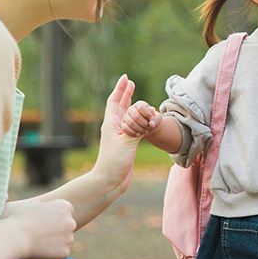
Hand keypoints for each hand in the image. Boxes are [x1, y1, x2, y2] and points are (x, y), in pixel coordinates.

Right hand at [7, 199, 75, 258]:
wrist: (14, 238)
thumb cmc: (19, 220)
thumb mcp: (33, 205)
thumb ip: (44, 207)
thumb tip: (45, 209)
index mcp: (64, 207)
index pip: (66, 212)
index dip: (55, 218)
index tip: (45, 223)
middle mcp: (71, 222)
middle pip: (67, 227)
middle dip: (57, 231)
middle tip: (41, 235)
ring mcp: (69, 238)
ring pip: (64, 241)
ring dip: (54, 243)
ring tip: (37, 243)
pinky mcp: (64, 253)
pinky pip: (60, 254)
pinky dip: (51, 255)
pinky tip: (39, 252)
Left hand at [92, 75, 140, 194]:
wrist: (110, 181)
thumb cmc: (114, 161)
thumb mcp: (127, 141)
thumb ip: (137, 128)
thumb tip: (147, 119)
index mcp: (111, 123)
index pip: (114, 101)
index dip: (120, 88)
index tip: (126, 77)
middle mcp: (114, 127)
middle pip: (119, 105)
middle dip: (125, 93)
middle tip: (131, 83)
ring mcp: (119, 135)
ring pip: (125, 115)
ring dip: (130, 104)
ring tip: (134, 97)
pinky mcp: (125, 144)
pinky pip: (131, 125)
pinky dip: (136, 117)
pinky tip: (140, 118)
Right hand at [122, 100, 161, 137]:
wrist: (147, 126)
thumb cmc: (151, 120)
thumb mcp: (155, 118)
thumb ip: (154, 120)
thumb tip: (152, 124)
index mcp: (139, 104)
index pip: (141, 107)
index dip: (147, 114)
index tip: (152, 119)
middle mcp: (131, 109)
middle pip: (136, 116)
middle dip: (144, 123)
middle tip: (149, 127)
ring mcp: (126, 116)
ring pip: (131, 122)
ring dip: (139, 129)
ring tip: (145, 131)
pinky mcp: (123, 124)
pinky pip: (125, 128)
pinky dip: (132, 132)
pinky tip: (138, 134)